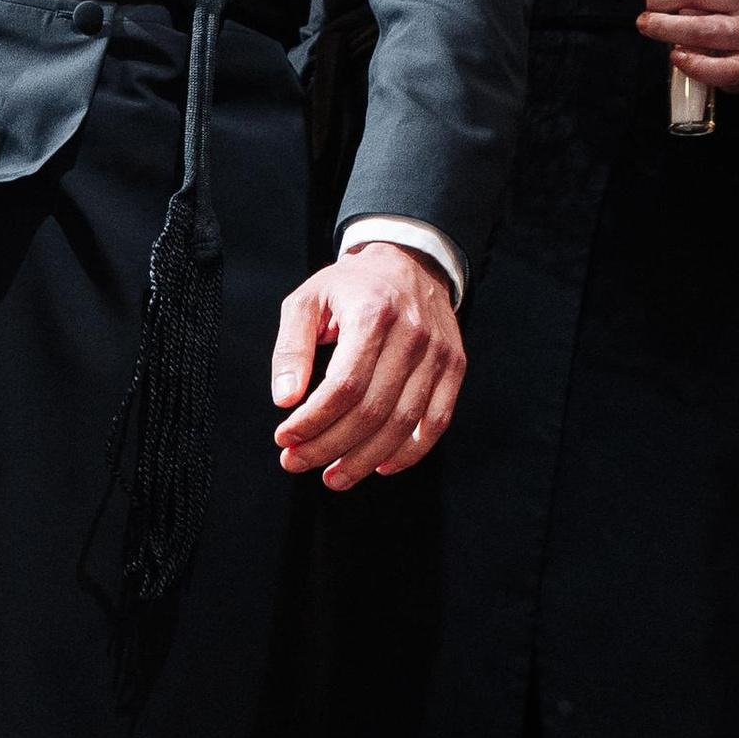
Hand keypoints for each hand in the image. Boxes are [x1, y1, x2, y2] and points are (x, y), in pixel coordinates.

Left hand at [272, 243, 463, 488]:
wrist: (410, 261)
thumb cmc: (352, 285)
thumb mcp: (308, 300)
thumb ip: (291, 348)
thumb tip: (285, 399)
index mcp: (373, 315)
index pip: (343, 386)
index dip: (312, 421)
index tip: (284, 439)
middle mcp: (411, 335)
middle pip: (371, 411)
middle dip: (329, 446)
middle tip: (296, 462)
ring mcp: (438, 354)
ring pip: (403, 423)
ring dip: (364, 459)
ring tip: (333, 476)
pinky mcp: (454, 367)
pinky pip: (436, 421)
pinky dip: (410, 452)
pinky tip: (380, 466)